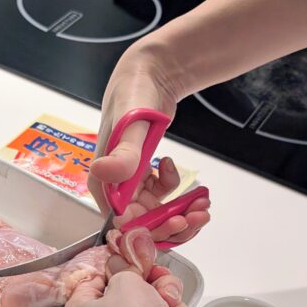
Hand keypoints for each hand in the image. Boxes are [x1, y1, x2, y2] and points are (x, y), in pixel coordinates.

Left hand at [64, 229, 206, 306]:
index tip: (129, 254)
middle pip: (120, 289)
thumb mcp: (126, 282)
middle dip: (144, 278)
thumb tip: (119, 260)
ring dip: (161, 293)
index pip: (90, 278)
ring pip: (144, 301)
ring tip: (167, 298)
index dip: (113, 264)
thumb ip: (122, 266)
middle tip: (154, 273)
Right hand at [90, 41, 210, 243]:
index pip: (122, 223)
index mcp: (103, 183)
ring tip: (203, 205)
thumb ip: (123, 153)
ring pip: (155, 216)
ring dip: (181, 214)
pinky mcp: (144, 178)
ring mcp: (130, 184)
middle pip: (141, 225)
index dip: (150, 231)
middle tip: (199, 216)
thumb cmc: (134, 95)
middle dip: (172, 225)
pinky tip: (181, 175)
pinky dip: (178, 195)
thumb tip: (105, 172)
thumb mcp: (131, 126)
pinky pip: (161, 199)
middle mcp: (113, 188)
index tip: (175, 223)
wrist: (150, 75)